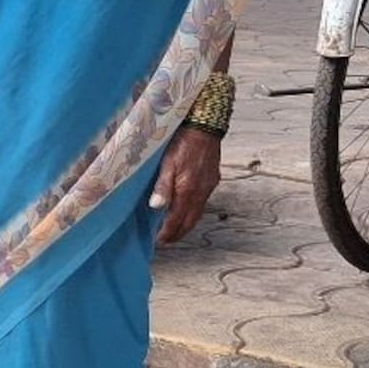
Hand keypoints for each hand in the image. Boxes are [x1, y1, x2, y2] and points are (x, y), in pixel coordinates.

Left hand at [152, 126, 221, 244]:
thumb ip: (162, 186)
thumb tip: (156, 208)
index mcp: (187, 190)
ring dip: (186, 224)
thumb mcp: (166, 162)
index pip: (177, 219)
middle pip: (190, 221)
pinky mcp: (211, 179)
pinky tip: (186, 210)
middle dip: (178, 234)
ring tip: (174, 231)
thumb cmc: (182, 141)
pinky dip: (193, 212)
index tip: (158, 241)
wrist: (204, 126)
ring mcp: (207, 186)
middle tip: (166, 241)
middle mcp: (200, 192)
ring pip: (197, 213)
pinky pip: (202, 203)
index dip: (168, 232)